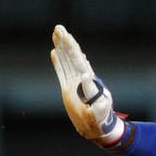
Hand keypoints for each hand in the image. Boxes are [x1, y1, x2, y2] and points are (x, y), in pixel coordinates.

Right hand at [50, 24, 125, 145]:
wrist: (97, 128)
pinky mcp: (69, 89)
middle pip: (72, 57)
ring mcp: (74, 83)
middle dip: (66, 42)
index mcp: (88, 82)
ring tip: (56, 34)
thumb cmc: (100, 120)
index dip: (72, 49)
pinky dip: (59, 62)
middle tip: (58, 27)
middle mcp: (81, 79)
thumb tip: (86, 77)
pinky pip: (62, 72)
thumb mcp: (99, 110)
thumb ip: (94, 96)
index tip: (67, 36)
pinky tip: (55, 52)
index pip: (78, 61)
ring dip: (62, 48)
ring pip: (67, 61)